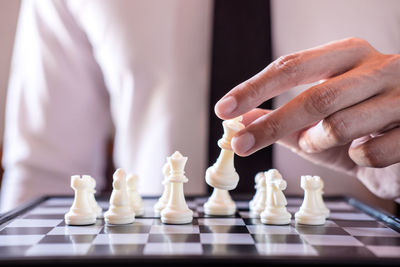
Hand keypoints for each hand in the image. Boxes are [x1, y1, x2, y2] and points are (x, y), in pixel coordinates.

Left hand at [215, 38, 399, 198]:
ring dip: (317, 142)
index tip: (224, 109)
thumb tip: (240, 121)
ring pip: (340, 125)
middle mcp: (377, 67)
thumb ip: (282, 121)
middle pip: (315, 97)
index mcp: (347, 55)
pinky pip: (372, 152)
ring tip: (319, 143)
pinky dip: (358, 159)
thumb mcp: (317, 123)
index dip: (255, 88)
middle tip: (242, 144)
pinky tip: (364, 151)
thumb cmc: (359, 128)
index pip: (291, 66)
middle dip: (273, 125)